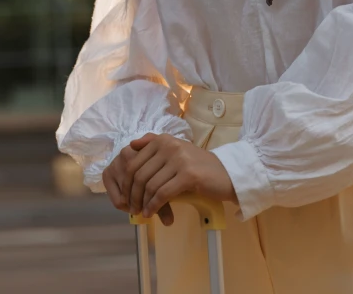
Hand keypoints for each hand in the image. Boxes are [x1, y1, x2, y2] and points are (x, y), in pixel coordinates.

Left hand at [121, 133, 237, 225]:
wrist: (226, 173)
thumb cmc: (198, 165)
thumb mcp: (176, 149)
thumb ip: (154, 143)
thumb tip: (131, 145)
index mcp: (163, 139)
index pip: (134, 162)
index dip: (126, 182)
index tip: (126, 196)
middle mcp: (170, 146)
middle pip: (140, 175)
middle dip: (132, 195)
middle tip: (132, 208)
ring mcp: (179, 159)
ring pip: (150, 185)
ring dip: (143, 202)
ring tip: (142, 212)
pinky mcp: (188, 175)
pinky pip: (163, 193)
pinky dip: (154, 206)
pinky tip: (151, 213)